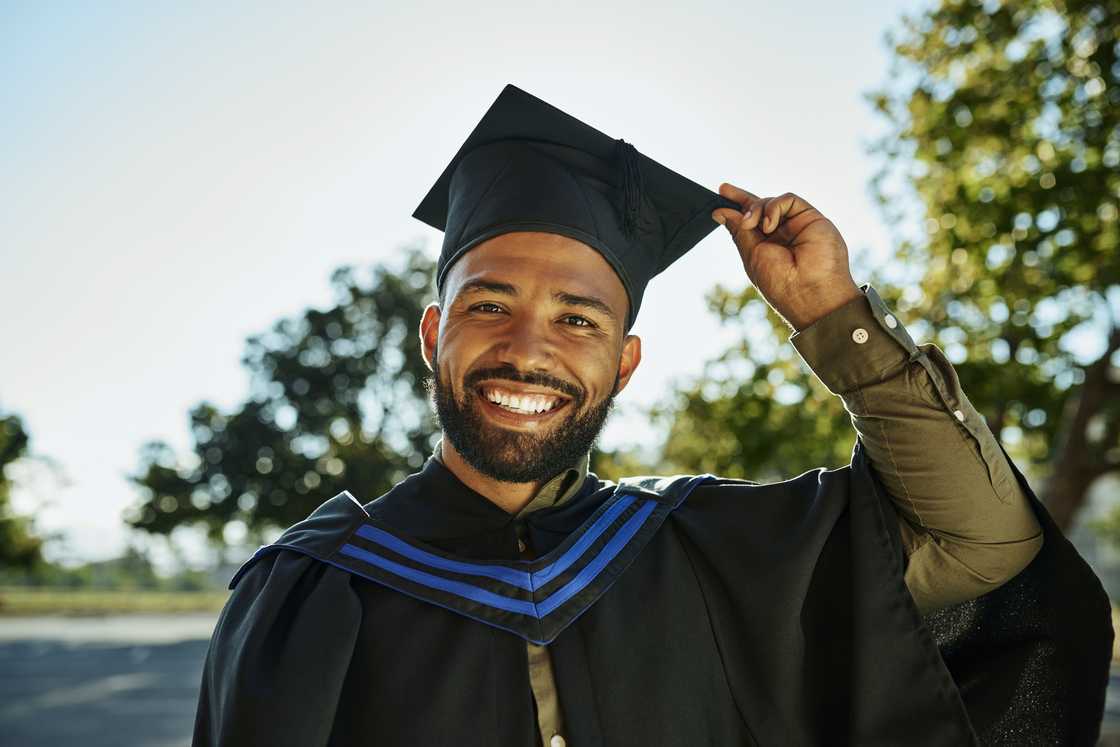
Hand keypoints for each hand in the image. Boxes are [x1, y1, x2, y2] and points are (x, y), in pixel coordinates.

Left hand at [711, 182, 861, 330]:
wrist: (809, 291)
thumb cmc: (780, 282)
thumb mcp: (751, 254)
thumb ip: (739, 231)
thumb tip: (721, 212)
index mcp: (767, 246)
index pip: (751, 220)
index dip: (736, 205)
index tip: (721, 192)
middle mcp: (783, 234)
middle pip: (760, 206)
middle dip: (742, 198)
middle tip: (724, 192)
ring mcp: (797, 225)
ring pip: (772, 202)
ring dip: (756, 208)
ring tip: (750, 224)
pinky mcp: (811, 217)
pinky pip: (789, 200)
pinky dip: (774, 207)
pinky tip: (769, 225)